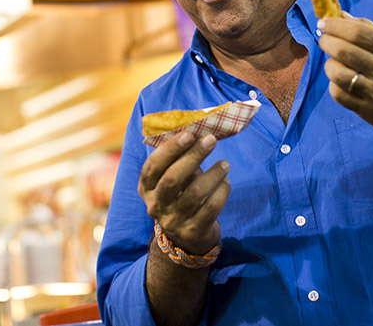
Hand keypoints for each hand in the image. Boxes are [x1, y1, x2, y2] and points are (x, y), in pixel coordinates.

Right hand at [139, 131, 230, 254]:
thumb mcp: (173, 179)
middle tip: (211, 140)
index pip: (152, 167)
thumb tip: (200, 133)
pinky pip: (210, 209)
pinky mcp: (192, 232)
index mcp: (146, 188)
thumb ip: (180, 160)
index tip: (189, 134)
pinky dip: (221, 192)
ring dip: (213, 174)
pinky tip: (226, 182)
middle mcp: (155, 206)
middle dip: (193, 156)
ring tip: (225, 164)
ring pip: (194, 194)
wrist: (187, 238)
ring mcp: (173, 221)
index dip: (170, 149)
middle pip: (173, 178)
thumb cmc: (181, 196)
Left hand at [318, 15, 372, 135]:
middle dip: (327, 41)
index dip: (336, 25)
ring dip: (329, 64)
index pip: (359, 33)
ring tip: (333, 62)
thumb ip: (371, 30)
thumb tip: (341, 15)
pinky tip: (339, 80)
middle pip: (344, 51)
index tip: (323, 22)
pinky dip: (333, 84)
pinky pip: (338, 94)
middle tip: (324, 39)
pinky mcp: (368, 110)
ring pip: (337, 73)